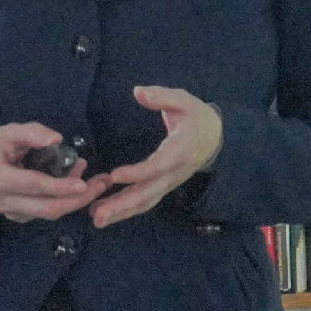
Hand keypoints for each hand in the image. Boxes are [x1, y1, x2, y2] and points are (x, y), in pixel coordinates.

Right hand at [0, 123, 101, 223]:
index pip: (35, 185)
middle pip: (48, 208)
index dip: (60, 186)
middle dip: (78, 199)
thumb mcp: (8, 132)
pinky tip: (75, 187)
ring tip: (93, 182)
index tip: (84, 182)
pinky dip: (63, 202)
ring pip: (49, 214)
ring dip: (74, 200)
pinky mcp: (18, 217)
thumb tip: (58, 139)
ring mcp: (12, 213)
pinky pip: (45, 213)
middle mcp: (6, 202)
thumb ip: (32, 133)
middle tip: (101, 184)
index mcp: (0, 179)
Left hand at [90, 86, 223, 229]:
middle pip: (148, 192)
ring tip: (95, 218)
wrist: (215, 136)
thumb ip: (161, 96)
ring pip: (145, 201)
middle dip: (122, 205)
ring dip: (120, 212)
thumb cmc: (196, 116)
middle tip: (96, 214)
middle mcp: (175, 172)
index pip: (158, 166)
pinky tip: (104, 213)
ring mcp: (169, 182)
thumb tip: (138, 92)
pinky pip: (145, 201)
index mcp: (180, 151)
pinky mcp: (163, 186)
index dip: (137, 173)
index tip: (114, 176)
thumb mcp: (183, 100)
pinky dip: (125, 209)